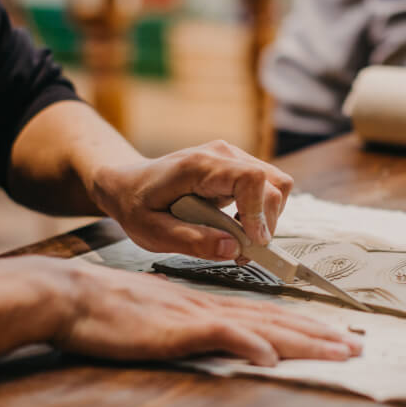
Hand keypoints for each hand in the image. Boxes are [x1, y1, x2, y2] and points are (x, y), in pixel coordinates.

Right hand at [54, 260, 362, 366]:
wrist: (75, 296)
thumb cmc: (114, 309)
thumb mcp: (162, 316)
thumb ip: (192, 325)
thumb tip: (220, 335)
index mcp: (209, 307)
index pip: (267, 316)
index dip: (303, 327)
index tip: (333, 336)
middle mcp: (212, 308)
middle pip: (276, 321)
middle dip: (319, 335)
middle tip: (357, 345)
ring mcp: (196, 316)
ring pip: (261, 327)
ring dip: (302, 340)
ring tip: (338, 350)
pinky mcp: (176, 329)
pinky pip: (219, 334)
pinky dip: (248, 343)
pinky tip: (270, 356)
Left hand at [90, 140, 293, 260]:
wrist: (128, 183)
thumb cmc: (136, 205)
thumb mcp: (152, 231)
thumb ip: (192, 241)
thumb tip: (234, 249)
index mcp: (199, 166)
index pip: (251, 178)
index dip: (259, 211)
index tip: (250, 241)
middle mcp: (222, 154)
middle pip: (273, 184)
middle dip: (266, 223)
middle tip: (244, 251)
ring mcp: (233, 158)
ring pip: (277, 187)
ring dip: (266, 219)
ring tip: (241, 240)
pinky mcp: (238, 168)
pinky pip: (267, 190)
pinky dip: (261, 214)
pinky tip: (238, 227)